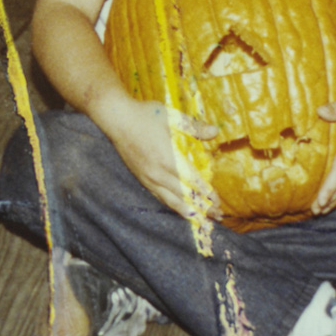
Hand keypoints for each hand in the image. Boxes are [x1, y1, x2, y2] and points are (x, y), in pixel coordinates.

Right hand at [106, 97, 220, 220]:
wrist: (117, 119)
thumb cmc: (146, 115)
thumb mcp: (172, 117)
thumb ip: (194, 127)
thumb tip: (215, 132)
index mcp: (168, 159)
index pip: (192, 181)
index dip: (206, 192)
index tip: (218, 201)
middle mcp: (158, 173)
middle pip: (184, 195)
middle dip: (202, 207)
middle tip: (217, 216)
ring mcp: (148, 178)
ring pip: (171, 200)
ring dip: (188, 211)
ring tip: (202, 220)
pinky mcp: (142, 178)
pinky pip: (159, 197)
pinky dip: (172, 205)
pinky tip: (180, 209)